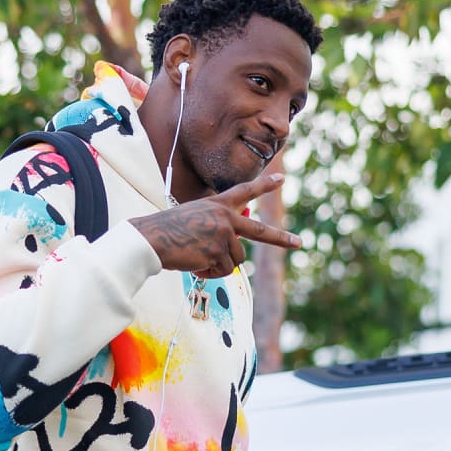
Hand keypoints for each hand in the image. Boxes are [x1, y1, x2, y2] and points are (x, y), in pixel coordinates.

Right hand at [128, 173, 300, 278]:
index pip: (245, 190)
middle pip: (260, 231)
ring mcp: (223, 234)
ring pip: (235, 261)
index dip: (264, 184)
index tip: (282, 178)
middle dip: (281, 238)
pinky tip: (193, 264)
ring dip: (217, 265)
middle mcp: (225, 217)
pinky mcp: (219, 252)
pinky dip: (208, 273)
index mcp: (217, 204)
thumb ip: (216, 228)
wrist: (151, 239)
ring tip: (196, 257)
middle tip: (298, 243)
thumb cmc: (166, 230)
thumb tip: (233, 256)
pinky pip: (222, 271)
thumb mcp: (195, 218)